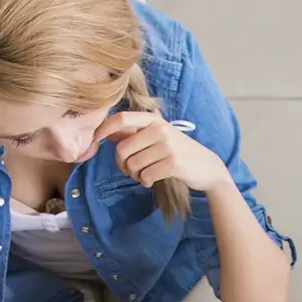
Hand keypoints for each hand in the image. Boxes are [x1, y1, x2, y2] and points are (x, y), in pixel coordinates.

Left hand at [95, 111, 230, 194]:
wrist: (207, 167)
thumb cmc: (178, 152)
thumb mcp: (157, 137)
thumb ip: (134, 134)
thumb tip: (108, 133)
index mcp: (153, 120)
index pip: (121, 119)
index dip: (103, 129)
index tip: (94, 141)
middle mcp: (160, 129)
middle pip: (122, 149)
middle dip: (121, 164)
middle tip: (130, 171)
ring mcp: (167, 146)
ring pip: (133, 165)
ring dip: (134, 175)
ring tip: (145, 174)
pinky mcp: (173, 163)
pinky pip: (145, 176)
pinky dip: (144, 182)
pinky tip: (152, 180)